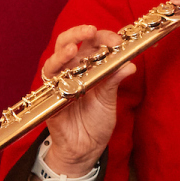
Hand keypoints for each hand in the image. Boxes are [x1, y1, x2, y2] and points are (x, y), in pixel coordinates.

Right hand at [35, 26, 134, 180]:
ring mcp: (59, 85)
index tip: (117, 41)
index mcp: (88, 67)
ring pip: (54, 61)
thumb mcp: (109, 100)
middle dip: (78, 33)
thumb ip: (115, 81)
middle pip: (68, 44)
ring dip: (63, 52)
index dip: (103, 37)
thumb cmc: (96, 122)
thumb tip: (130, 65)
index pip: (91, 43)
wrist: (85, 149)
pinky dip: (55, 78)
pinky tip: (64, 75)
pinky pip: (48, 86)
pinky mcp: (50, 100)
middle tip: (91, 30)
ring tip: (73, 48)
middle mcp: (71, 72)